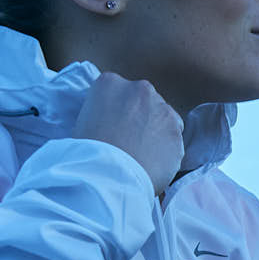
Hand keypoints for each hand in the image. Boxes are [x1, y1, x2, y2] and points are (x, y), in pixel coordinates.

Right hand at [73, 72, 182, 196]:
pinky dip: (167, 149)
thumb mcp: (82, 123)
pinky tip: (154, 163)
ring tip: (143, 155)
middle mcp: (139, 89)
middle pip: (143, 100)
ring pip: (162, 117)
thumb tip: (110, 122)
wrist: (109, 176)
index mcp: (109, 83)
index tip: (114, 127)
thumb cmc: (88, 153)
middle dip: (139, 117)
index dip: (117, 111)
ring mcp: (161, 107)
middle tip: (130, 141)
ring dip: (155, 131)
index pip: (116, 91)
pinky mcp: (176, 129)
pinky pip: (173, 138)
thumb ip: (100, 113)